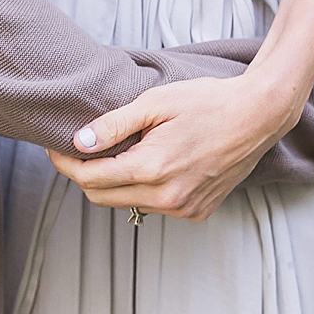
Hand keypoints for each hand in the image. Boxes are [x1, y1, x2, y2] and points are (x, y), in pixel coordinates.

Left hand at [48, 73, 296, 221]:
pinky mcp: (197, 212)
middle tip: (79, 149)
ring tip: (119, 152)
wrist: (257, 116)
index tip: (56, 147)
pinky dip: (142, 189)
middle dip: (84, 175)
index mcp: (153, 169)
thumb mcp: (155, 103)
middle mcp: (168, 198)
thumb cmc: (207, 102)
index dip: (66, 164)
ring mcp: (184, 209)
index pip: (90, 179)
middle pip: (102, 197)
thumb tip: (79, 142)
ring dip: (114, 183)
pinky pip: (154, 206)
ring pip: (128, 203)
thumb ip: (114, 125)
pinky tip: (150, 164)